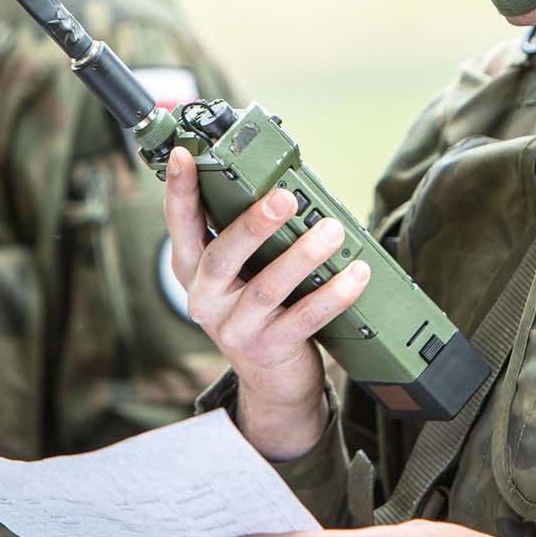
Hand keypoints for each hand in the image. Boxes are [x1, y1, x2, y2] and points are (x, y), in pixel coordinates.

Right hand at [164, 147, 370, 458]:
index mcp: (194, 270)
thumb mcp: (242, 272)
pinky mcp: (268, 349)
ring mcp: (234, 328)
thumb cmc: (261, 308)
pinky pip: (304, 318)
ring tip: (332, 230)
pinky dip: (333, 294)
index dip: (180, 190)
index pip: (180, 224)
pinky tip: (355, 274)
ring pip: (267, 287)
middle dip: (254, 223)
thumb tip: (285, 183)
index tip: (184, 155)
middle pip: (222, 255)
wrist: (273, 381)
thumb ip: (250, 235)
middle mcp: (205, 298)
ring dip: (302, 255)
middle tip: (285, 198)